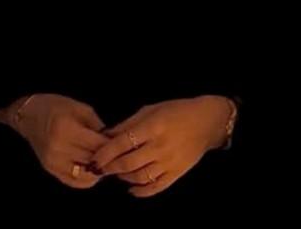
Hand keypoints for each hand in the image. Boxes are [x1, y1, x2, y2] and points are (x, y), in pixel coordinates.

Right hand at [0, 93, 111, 188]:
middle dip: (107, 158)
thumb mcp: (81, 108)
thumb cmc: (57, 107)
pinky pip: (75, 182)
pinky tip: (92, 169)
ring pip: (86, 175)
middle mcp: (59, 149)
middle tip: (116, 153)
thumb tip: (113, 142)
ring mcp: (53, 162)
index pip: (98, 145)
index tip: (121, 144)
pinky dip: (87, 179)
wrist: (29, 116)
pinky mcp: (51, 170)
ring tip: (104, 161)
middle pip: (93, 160)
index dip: (113, 145)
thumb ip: (98, 125)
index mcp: (67, 129)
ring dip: (98, 170)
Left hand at [88, 96, 231, 197]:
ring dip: (123, 178)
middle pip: (128, 163)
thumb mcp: (150, 110)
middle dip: (110, 168)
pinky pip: (156, 187)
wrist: (207, 122)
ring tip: (116, 173)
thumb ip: (127, 124)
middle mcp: (160, 147)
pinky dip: (141, 191)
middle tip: (100, 168)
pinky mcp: (177, 174)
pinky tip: (131, 189)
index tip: (93, 158)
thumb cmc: (176, 111)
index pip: (122, 143)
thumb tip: (105, 136)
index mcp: (152, 127)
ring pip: (140, 177)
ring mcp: (169, 162)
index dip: (105, 153)